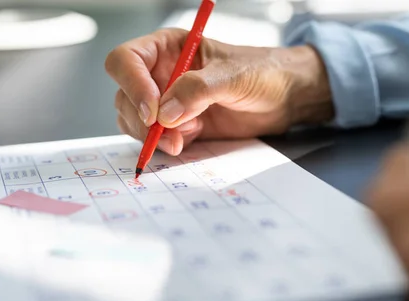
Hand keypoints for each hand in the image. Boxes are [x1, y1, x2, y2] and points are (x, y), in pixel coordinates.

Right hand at [105, 28, 333, 154]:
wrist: (283, 98)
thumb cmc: (262, 73)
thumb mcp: (232, 76)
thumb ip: (197, 90)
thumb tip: (165, 113)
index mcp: (167, 48)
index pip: (126, 61)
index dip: (132, 84)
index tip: (153, 111)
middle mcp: (160, 74)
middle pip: (125, 95)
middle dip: (142, 119)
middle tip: (170, 133)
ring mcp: (165, 102)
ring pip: (134, 120)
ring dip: (153, 136)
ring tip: (187, 135)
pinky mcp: (175, 126)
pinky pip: (153, 139)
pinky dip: (164, 144)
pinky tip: (190, 139)